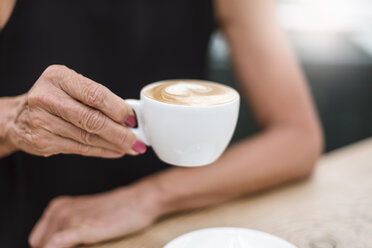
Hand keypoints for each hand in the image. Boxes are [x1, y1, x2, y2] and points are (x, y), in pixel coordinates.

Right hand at [6, 64, 145, 157]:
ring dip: (114, 145)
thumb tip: (130, 116)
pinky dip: (102, 151)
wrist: (18, 117)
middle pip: (92, 119)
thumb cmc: (54, 99)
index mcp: (58, 77)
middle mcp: (47, 97)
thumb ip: (96, 98)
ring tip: (131, 147)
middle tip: (137, 140)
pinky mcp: (42, 142)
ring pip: (87, 137)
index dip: (118, 109)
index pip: (95, 94)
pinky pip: (80, 149)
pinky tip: (115, 151)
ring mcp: (42, 121)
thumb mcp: (71, 87)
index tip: (133, 119)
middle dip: (119, 133)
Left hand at [29, 186, 160, 247]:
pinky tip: (81, 245)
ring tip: (87, 244)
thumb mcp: (87, 215)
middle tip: (80, 245)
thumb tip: (58, 243)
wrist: (140, 200)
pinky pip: (55, 246)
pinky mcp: (80, 228)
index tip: (69, 245)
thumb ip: (69, 229)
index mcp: (58, 206)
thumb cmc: (120, 209)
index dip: (49, 247)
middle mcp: (59, 211)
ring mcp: (68, 219)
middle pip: (39, 246)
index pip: (38, 240)